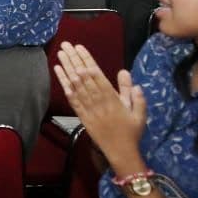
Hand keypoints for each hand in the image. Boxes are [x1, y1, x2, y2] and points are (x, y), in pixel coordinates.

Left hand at [52, 42, 146, 168]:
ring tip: (60, 53)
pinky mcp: (81, 115)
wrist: (120, 152)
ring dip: (67, 68)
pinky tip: (58, 72)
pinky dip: (64, 84)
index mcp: (112, 98)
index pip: (96, 75)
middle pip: (83, 76)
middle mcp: (97, 101)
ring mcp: (88, 108)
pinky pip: (71, 97)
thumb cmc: (131, 131)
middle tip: (66, 45)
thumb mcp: (139, 112)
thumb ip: (133, 94)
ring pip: (75, 84)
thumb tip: (126, 74)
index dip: (87, 60)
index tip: (80, 48)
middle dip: (74, 59)